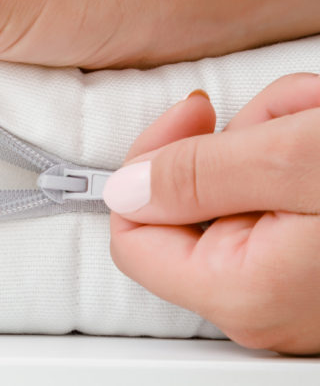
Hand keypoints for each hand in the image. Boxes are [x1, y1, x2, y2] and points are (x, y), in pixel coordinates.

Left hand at [105, 74, 319, 354]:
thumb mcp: (296, 159)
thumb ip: (197, 174)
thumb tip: (124, 190)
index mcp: (242, 290)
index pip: (134, 232)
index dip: (153, 162)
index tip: (193, 117)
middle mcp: (266, 305)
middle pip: (194, 199)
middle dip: (243, 141)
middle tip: (297, 119)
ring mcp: (298, 289)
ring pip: (244, 187)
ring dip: (284, 136)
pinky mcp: (317, 265)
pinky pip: (284, 198)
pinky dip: (305, 154)